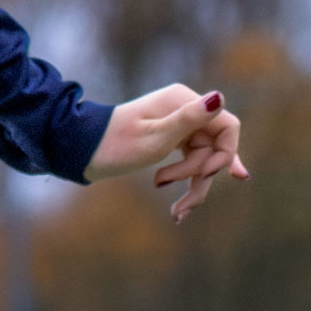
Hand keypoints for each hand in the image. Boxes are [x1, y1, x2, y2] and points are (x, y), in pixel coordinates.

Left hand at [89, 84, 247, 223]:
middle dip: (201, 177)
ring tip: (177, 213)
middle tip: (181, 204)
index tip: (206, 174)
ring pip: (204, 160)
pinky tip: (180, 210)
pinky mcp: (172, 140)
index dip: (225, 155)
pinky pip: (191, 163)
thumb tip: (219, 97)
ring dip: (193, 187)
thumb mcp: (155, 137)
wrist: (81, 150)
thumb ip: (190, 119)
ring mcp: (179, 126)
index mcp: (184, 102)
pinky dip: (186, 184)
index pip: (229, 127)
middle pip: (215, 149)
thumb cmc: (115, 144)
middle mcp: (185, 111)